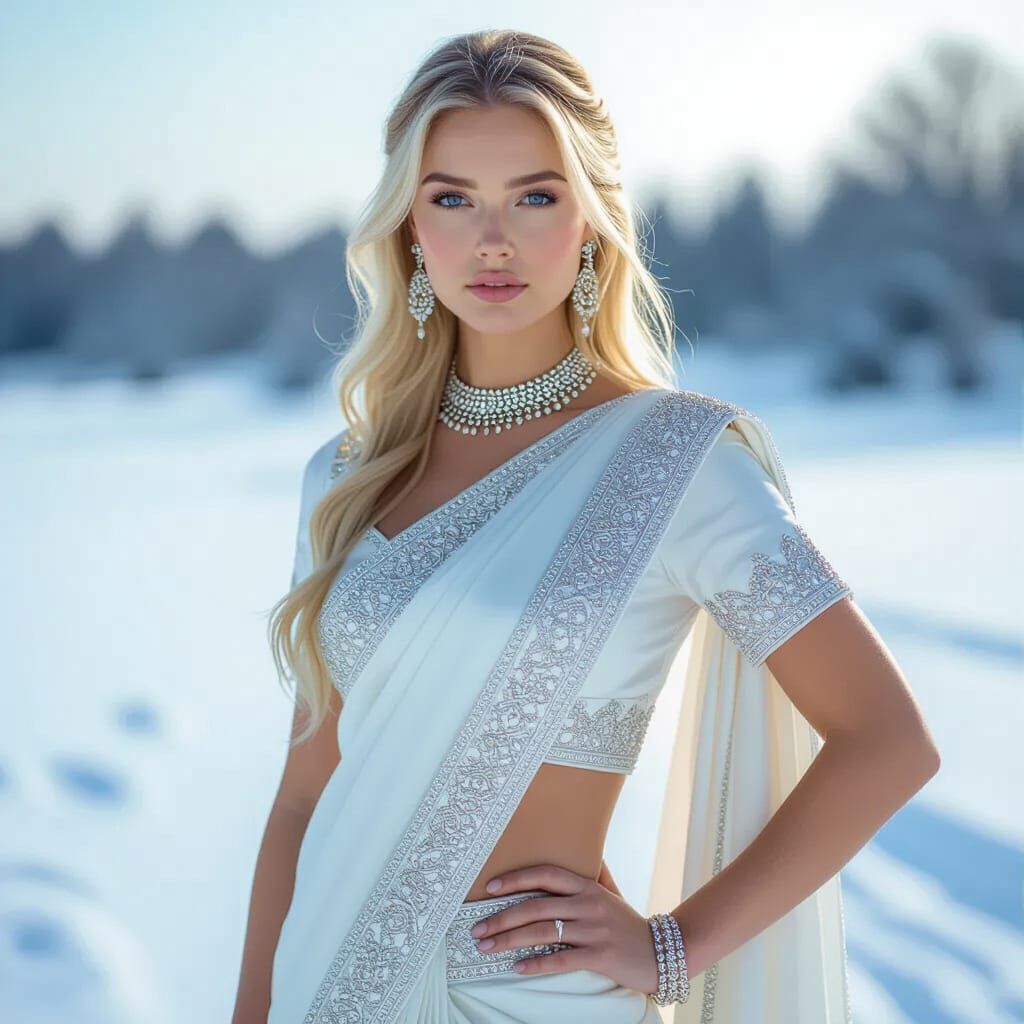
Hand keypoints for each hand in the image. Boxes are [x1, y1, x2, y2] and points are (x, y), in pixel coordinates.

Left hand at [469, 864, 658, 996]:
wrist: (664, 952)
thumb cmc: (629, 923)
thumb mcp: (611, 893)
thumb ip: (595, 874)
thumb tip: (586, 851)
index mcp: (587, 886)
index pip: (545, 875)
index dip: (516, 879)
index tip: (489, 888)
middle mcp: (588, 904)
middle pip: (537, 906)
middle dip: (502, 917)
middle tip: (476, 929)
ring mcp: (594, 930)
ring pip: (544, 932)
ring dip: (510, 940)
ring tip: (487, 947)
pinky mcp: (600, 956)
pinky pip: (562, 960)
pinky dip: (537, 964)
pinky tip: (517, 968)